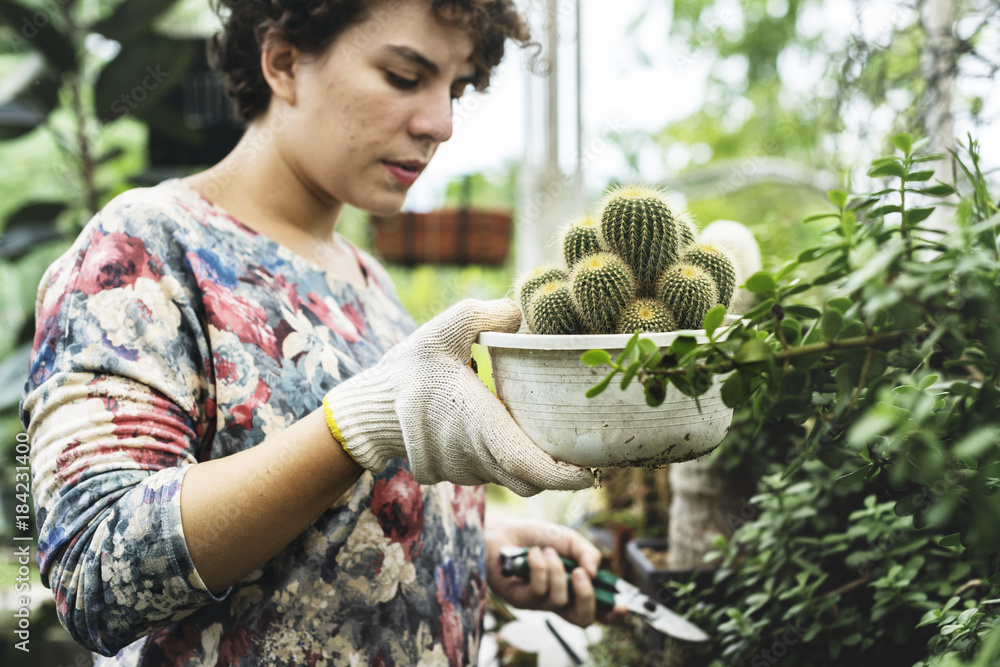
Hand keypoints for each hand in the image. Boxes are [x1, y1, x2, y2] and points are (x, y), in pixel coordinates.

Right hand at [324, 299, 594, 495]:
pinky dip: (504, 460)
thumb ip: (486, 316)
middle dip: (559, 471)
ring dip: (528, 462)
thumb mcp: (444, 328)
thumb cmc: (410, 367)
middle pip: (529, 480)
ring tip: (547, 433)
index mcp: (476, 424)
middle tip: (585, 447)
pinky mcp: (454, 475)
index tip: (594, 472)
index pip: (528, 465)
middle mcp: (472, 456)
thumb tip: (522, 314)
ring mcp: (462, 471)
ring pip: (511, 478)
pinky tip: (505, 430)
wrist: (369, 406)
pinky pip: (490, 474)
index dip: (564, 476)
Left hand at [485, 516, 628, 627]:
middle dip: (586, 597)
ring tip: (547, 551)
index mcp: (575, 588)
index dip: (613, 614)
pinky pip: (537, 591)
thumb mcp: (569, 540)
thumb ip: (586, 553)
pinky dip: (539, 568)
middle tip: (580, 573)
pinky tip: (533, 554)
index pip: (598, 610)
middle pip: (582, 619)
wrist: (503, 531)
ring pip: (558, 599)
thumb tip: (593, 573)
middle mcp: (559, 600)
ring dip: (556, 570)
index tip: (622, 605)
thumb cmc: (536, 537)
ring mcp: (539, 603)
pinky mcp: (520, 600)